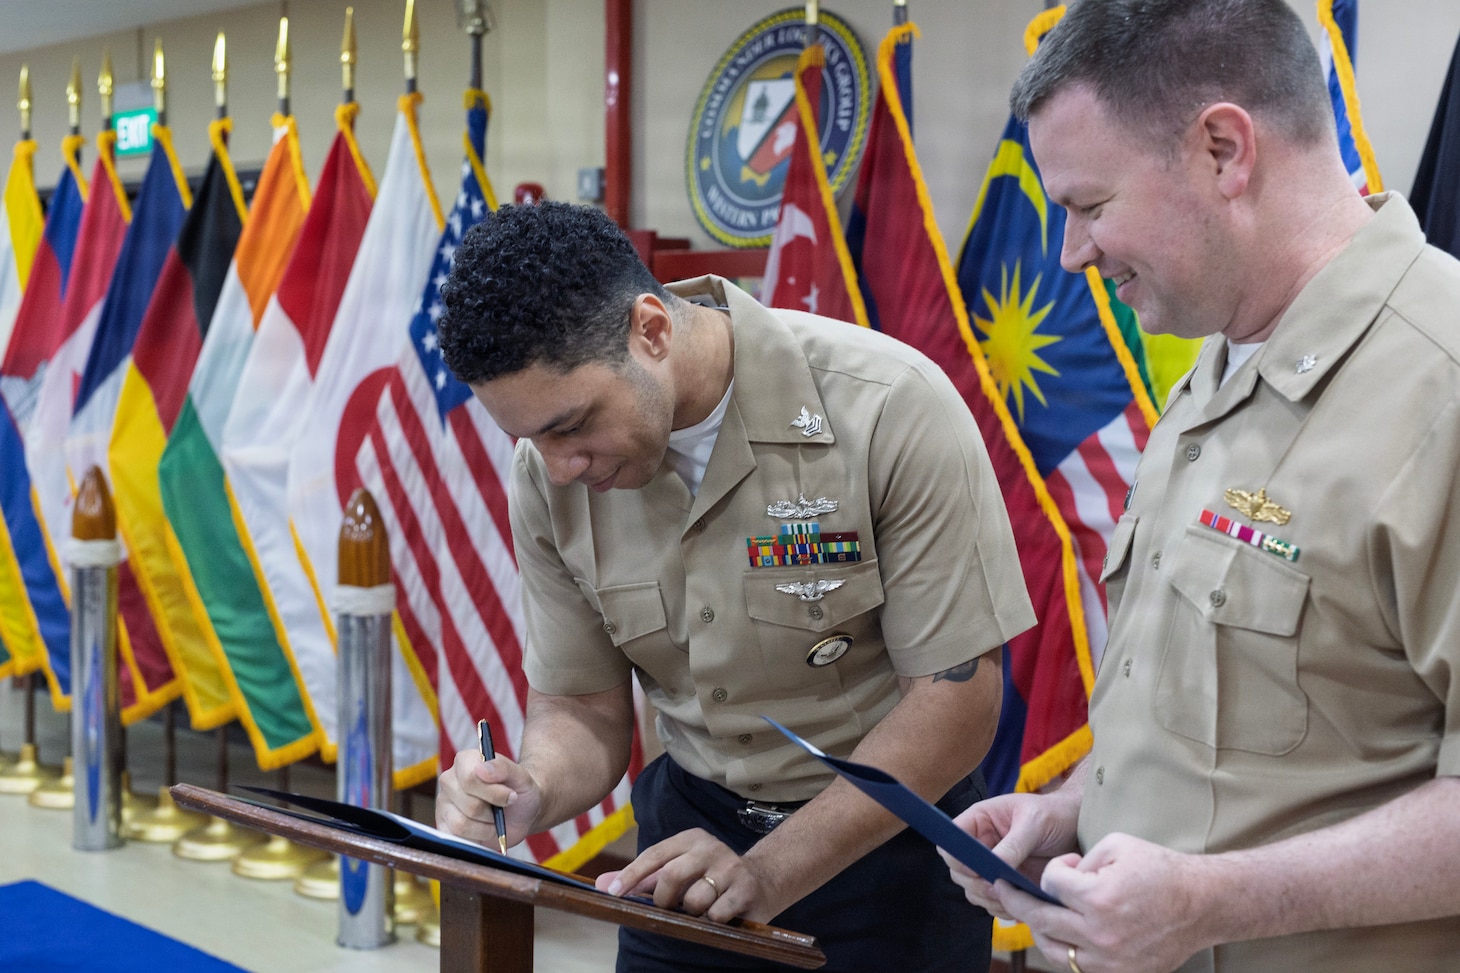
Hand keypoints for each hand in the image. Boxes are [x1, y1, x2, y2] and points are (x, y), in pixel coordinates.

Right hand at [435, 747, 542, 847]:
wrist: (522, 813)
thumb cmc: (520, 791)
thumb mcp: (521, 777)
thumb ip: (503, 768)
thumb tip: (482, 769)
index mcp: (465, 761)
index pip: (470, 778)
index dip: (493, 792)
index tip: (510, 795)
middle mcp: (449, 780)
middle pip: (469, 804)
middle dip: (493, 812)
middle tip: (503, 807)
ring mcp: (443, 804)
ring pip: (462, 824)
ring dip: (487, 827)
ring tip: (493, 820)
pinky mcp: (443, 826)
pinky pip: (457, 838)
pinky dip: (477, 838)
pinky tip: (483, 830)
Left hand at [596, 829, 777, 922]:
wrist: (762, 880)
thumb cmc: (710, 877)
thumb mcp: (678, 869)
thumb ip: (641, 878)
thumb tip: (600, 885)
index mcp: (691, 839)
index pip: (654, 855)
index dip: (631, 875)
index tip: (612, 893)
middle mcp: (710, 848)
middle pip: (670, 876)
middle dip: (663, 899)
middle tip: (669, 907)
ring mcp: (730, 867)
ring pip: (694, 901)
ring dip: (692, 913)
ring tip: (702, 908)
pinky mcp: (746, 889)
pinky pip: (715, 914)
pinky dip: (711, 921)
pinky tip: (720, 914)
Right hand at [940, 790, 1079, 915]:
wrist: (1079, 828)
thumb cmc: (1054, 814)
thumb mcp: (1035, 822)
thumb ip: (1013, 844)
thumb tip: (994, 868)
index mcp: (979, 821)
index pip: (951, 840)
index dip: (957, 856)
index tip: (976, 869)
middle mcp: (981, 845)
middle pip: (958, 871)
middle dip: (975, 883)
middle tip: (998, 889)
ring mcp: (993, 867)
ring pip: (973, 891)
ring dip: (989, 900)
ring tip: (1014, 899)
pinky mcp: (1007, 885)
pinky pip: (993, 904)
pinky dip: (1003, 909)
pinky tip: (1022, 905)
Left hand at [988, 832, 1207, 972]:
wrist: (1202, 904)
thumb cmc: (1159, 869)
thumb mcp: (1116, 846)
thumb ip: (1079, 861)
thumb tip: (1056, 879)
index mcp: (1099, 898)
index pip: (1050, 883)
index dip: (1052, 870)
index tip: (1066, 866)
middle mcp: (1101, 934)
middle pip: (1040, 920)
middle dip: (1016, 902)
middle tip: (1002, 890)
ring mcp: (1110, 960)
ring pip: (1054, 951)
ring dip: (1038, 930)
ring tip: (1032, 914)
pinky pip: (1078, 966)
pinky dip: (1064, 950)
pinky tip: (1061, 933)